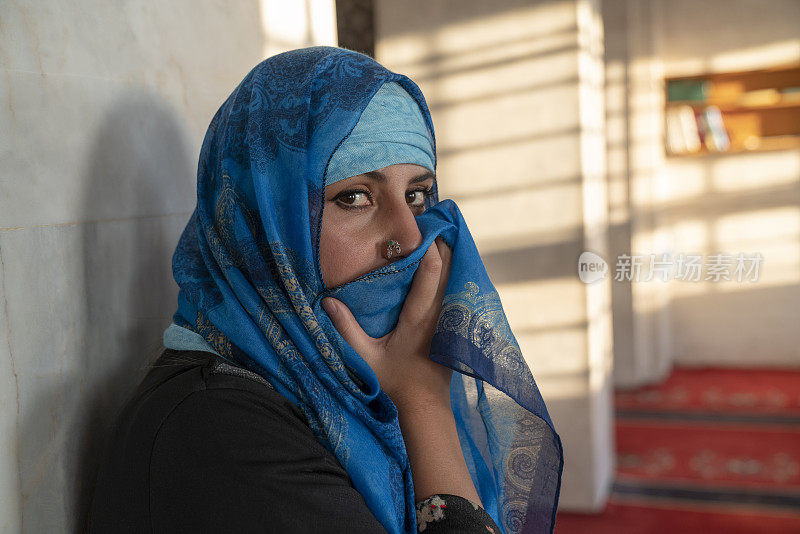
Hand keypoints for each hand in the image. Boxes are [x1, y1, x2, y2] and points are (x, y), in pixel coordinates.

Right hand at [322, 238, 452, 409]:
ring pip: (456, 278)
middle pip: (449, 267)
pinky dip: (452, 274)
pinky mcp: (455, 325)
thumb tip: (327, 301)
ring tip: (439, 235)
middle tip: (431, 221)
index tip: (419, 226)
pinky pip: (457, 291)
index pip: (431, 271)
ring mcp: (451, 319)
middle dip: (443, 243)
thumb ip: (346, 329)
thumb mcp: (365, 357)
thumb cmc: (395, 382)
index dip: (428, 245)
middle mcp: (440, 313)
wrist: (426, 406)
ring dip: (449, 257)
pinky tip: (445, 264)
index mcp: (419, 316)